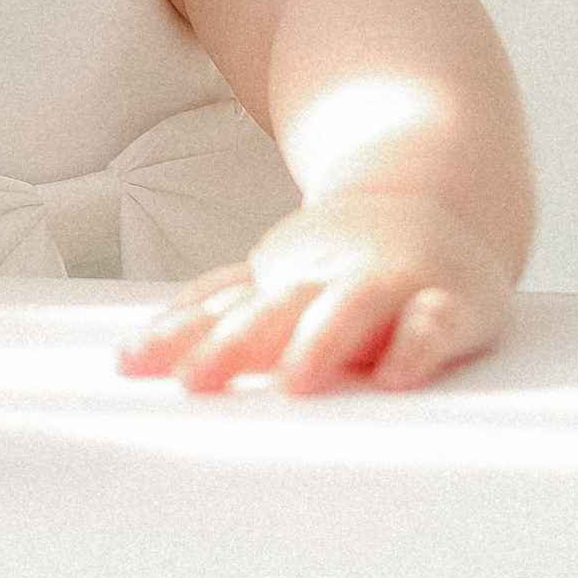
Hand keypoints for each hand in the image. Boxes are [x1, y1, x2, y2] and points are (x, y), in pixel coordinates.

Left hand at [117, 190, 512, 393]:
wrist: (431, 194)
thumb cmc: (336, 266)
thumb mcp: (272, 287)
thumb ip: (206, 324)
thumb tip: (125, 359)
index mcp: (284, 281)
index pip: (225, 309)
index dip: (178, 336)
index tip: (131, 364)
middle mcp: (331, 280)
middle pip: (277, 308)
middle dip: (234, 343)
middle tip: (194, 383)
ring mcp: (392, 285)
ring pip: (351, 306)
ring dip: (321, 340)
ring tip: (293, 382)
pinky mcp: (451, 303)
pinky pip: (435, 323)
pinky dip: (416, 346)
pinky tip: (396, 377)